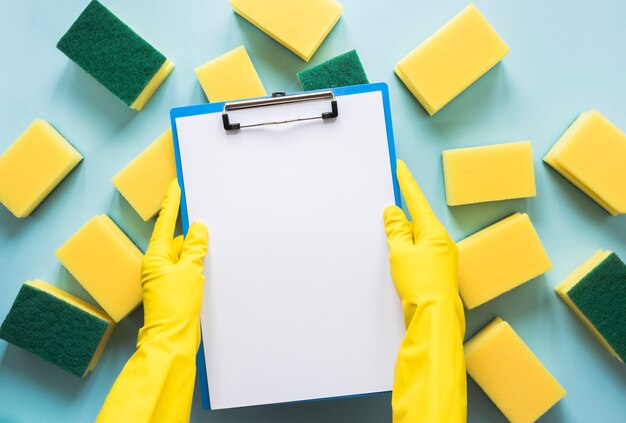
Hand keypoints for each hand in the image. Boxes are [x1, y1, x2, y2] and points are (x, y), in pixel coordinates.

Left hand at [140, 179, 208, 341]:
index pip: (164, 223)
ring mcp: (164, 278)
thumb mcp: (190, 271)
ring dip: (196, 250)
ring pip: (183, 255)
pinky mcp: (174, 289)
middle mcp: (157, 265)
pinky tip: (209, 263)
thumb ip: (195, 248)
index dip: (171, 202)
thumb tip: (199, 229)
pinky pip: (186, 269)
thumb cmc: (176, 307)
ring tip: (211, 245)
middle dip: (190, 232)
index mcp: (155, 257)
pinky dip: (197, 264)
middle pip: (175, 240)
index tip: (175, 185)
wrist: (172, 340)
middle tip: (204, 218)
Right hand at [383, 160, 465, 422]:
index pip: (417, 201)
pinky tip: (398, 255)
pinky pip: (419, 251)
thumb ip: (395, 230)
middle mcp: (442, 242)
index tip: (401, 166)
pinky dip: (407, 249)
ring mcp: (442, 257)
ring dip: (403, 235)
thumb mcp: (400, 253)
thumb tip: (393, 212)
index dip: (407, 183)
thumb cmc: (420, 285)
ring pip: (417, 237)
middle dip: (402, 213)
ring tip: (388, 237)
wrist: (435, 318)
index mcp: (434, 233)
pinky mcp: (437, 271)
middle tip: (387, 205)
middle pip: (418, 219)